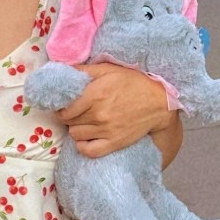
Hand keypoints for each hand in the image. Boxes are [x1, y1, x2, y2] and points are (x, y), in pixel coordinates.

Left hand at [59, 63, 173, 157]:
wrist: (158, 103)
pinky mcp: (114, 143)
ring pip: (76, 135)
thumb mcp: (109, 69)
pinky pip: (88, 151)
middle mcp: (99, 114)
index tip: (65, 105)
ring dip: (76, 128)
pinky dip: (83, 145)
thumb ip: (84, 70)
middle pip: (69, 121)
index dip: (61, 107)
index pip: (64, 109)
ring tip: (84, 122)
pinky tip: (87, 137)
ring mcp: (107, 131)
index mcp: (95, 95)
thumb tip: (61, 71)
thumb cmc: (133, 83)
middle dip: (69, 116)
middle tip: (76, 111)